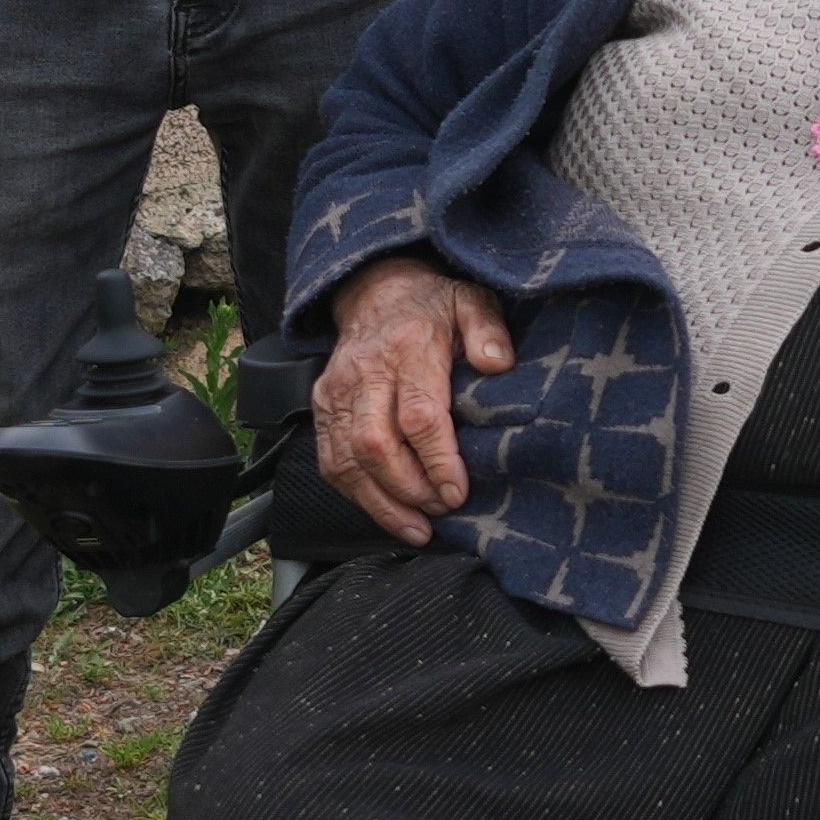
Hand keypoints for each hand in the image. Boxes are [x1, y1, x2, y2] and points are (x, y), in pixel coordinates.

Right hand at [310, 251, 510, 542]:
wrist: (376, 292)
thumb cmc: (431, 307)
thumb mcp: (471, 301)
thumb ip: (487, 329)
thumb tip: (498, 363)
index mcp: (406, 348)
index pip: (418, 415)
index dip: (437, 460)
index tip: (457, 491)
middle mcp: (365, 373)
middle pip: (375, 445)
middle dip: (409, 489)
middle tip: (442, 510)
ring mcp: (337, 393)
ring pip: (347, 461)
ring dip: (383, 503)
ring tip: (418, 527)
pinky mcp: (322, 408)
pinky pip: (331, 463)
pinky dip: (358, 496)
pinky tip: (389, 514)